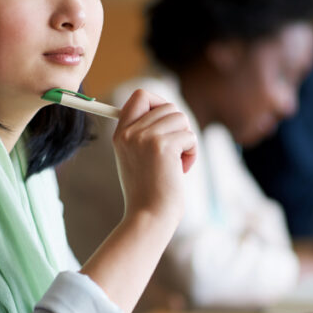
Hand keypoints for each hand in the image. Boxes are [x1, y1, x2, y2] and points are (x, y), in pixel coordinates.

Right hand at [112, 89, 196, 224]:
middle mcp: (130, 132)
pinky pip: (190, 136)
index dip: (159, 102)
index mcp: (121, 134)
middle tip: (175, 151)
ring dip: (186, 141)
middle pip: (168, 106)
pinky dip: (191, 153)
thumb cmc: (147, 193)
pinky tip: (181, 170)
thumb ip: (145, 134)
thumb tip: (169, 112)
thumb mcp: (137, 158)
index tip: (166, 123)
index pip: (140, 95)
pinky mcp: (163, 146)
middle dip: (178, 128)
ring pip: (181, 119)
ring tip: (177, 163)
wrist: (149, 216)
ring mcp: (145, 138)